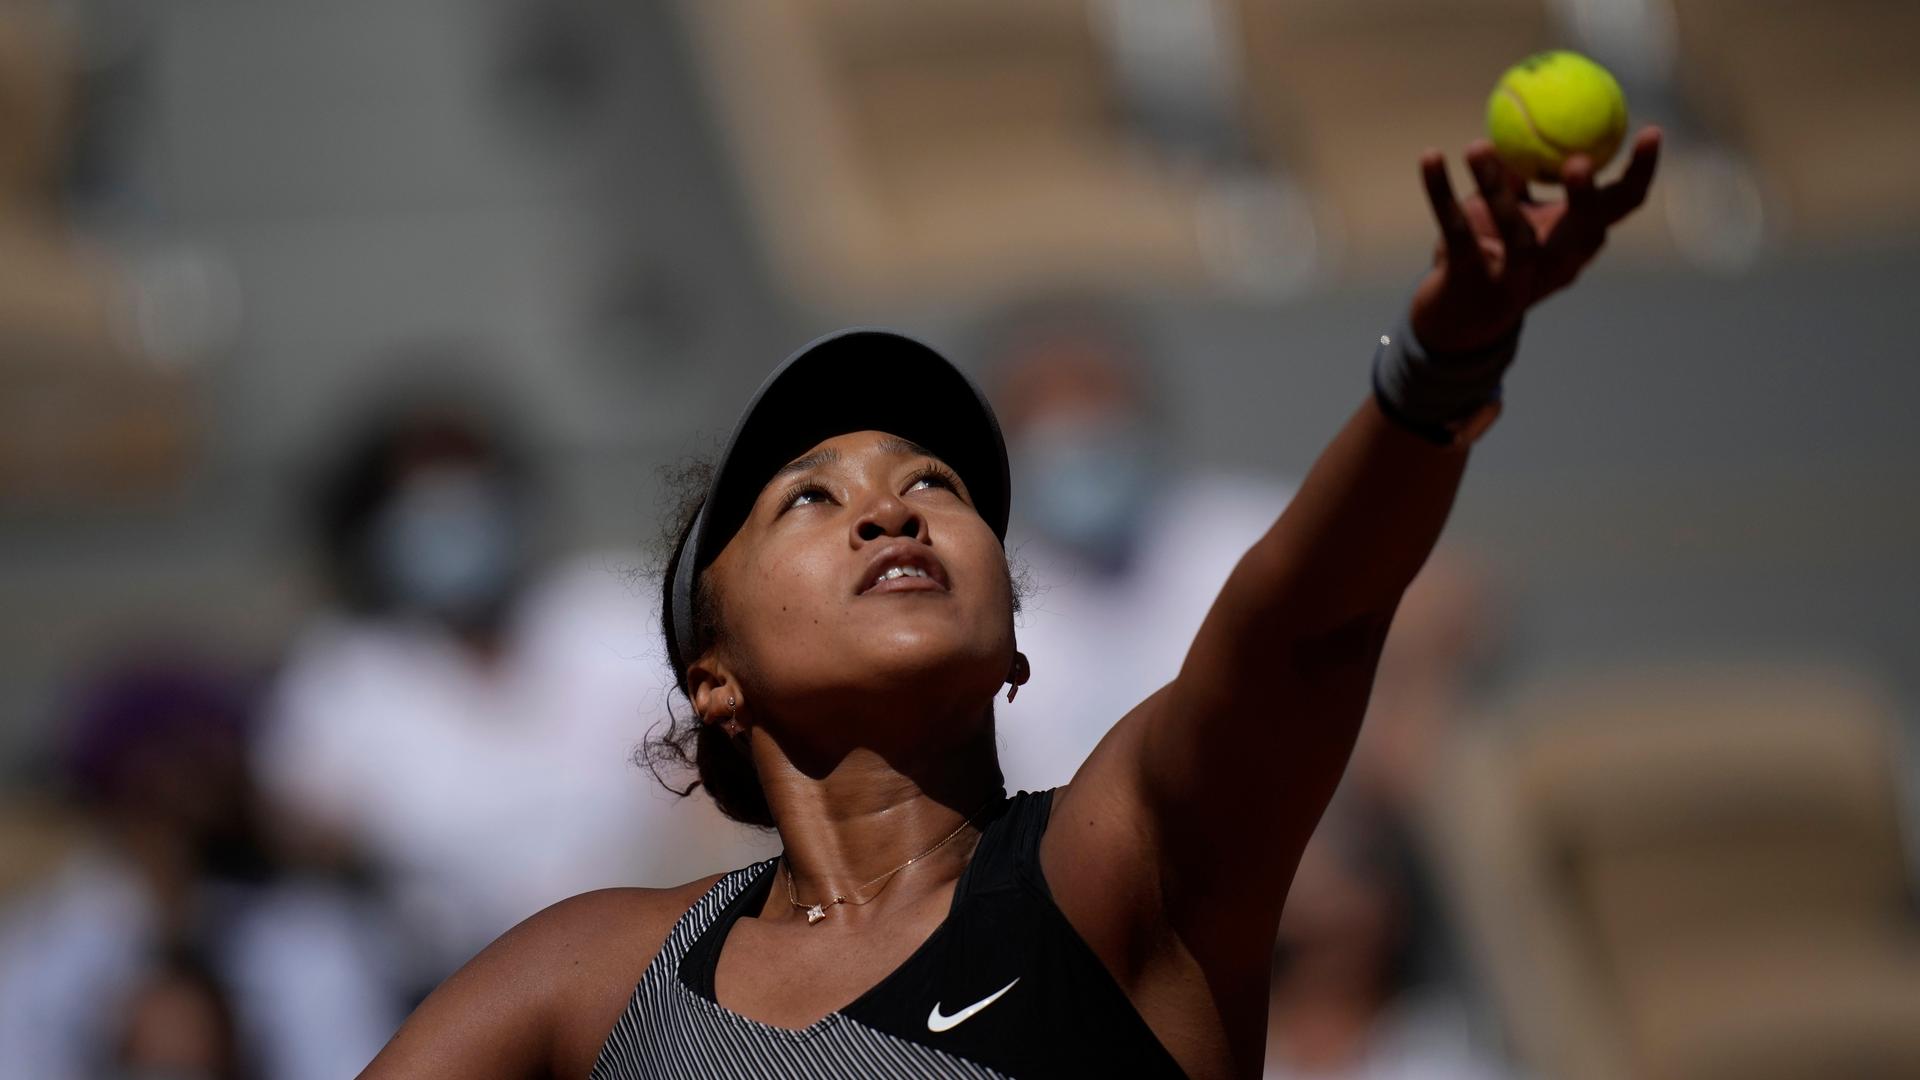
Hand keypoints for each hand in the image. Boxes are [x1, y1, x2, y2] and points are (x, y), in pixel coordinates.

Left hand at [1410, 127, 1660, 354]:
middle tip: (1579, 160)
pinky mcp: (1472, 282)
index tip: (1652, 131)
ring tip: (1475, 145)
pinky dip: (1441, 192)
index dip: (1642, 172)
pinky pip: (1457, 231)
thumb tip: (1536, 111)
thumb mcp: (1516, 211)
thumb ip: (1528, 171)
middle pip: (1586, 230)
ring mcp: (1517, 278)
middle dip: (1587, 197)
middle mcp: (1558, 263)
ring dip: (1495, 186)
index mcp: (1578, 239)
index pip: (1622, 205)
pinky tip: (1431, 157)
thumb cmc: (1492, 252)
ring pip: (1516, 233)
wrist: (1454, 322)